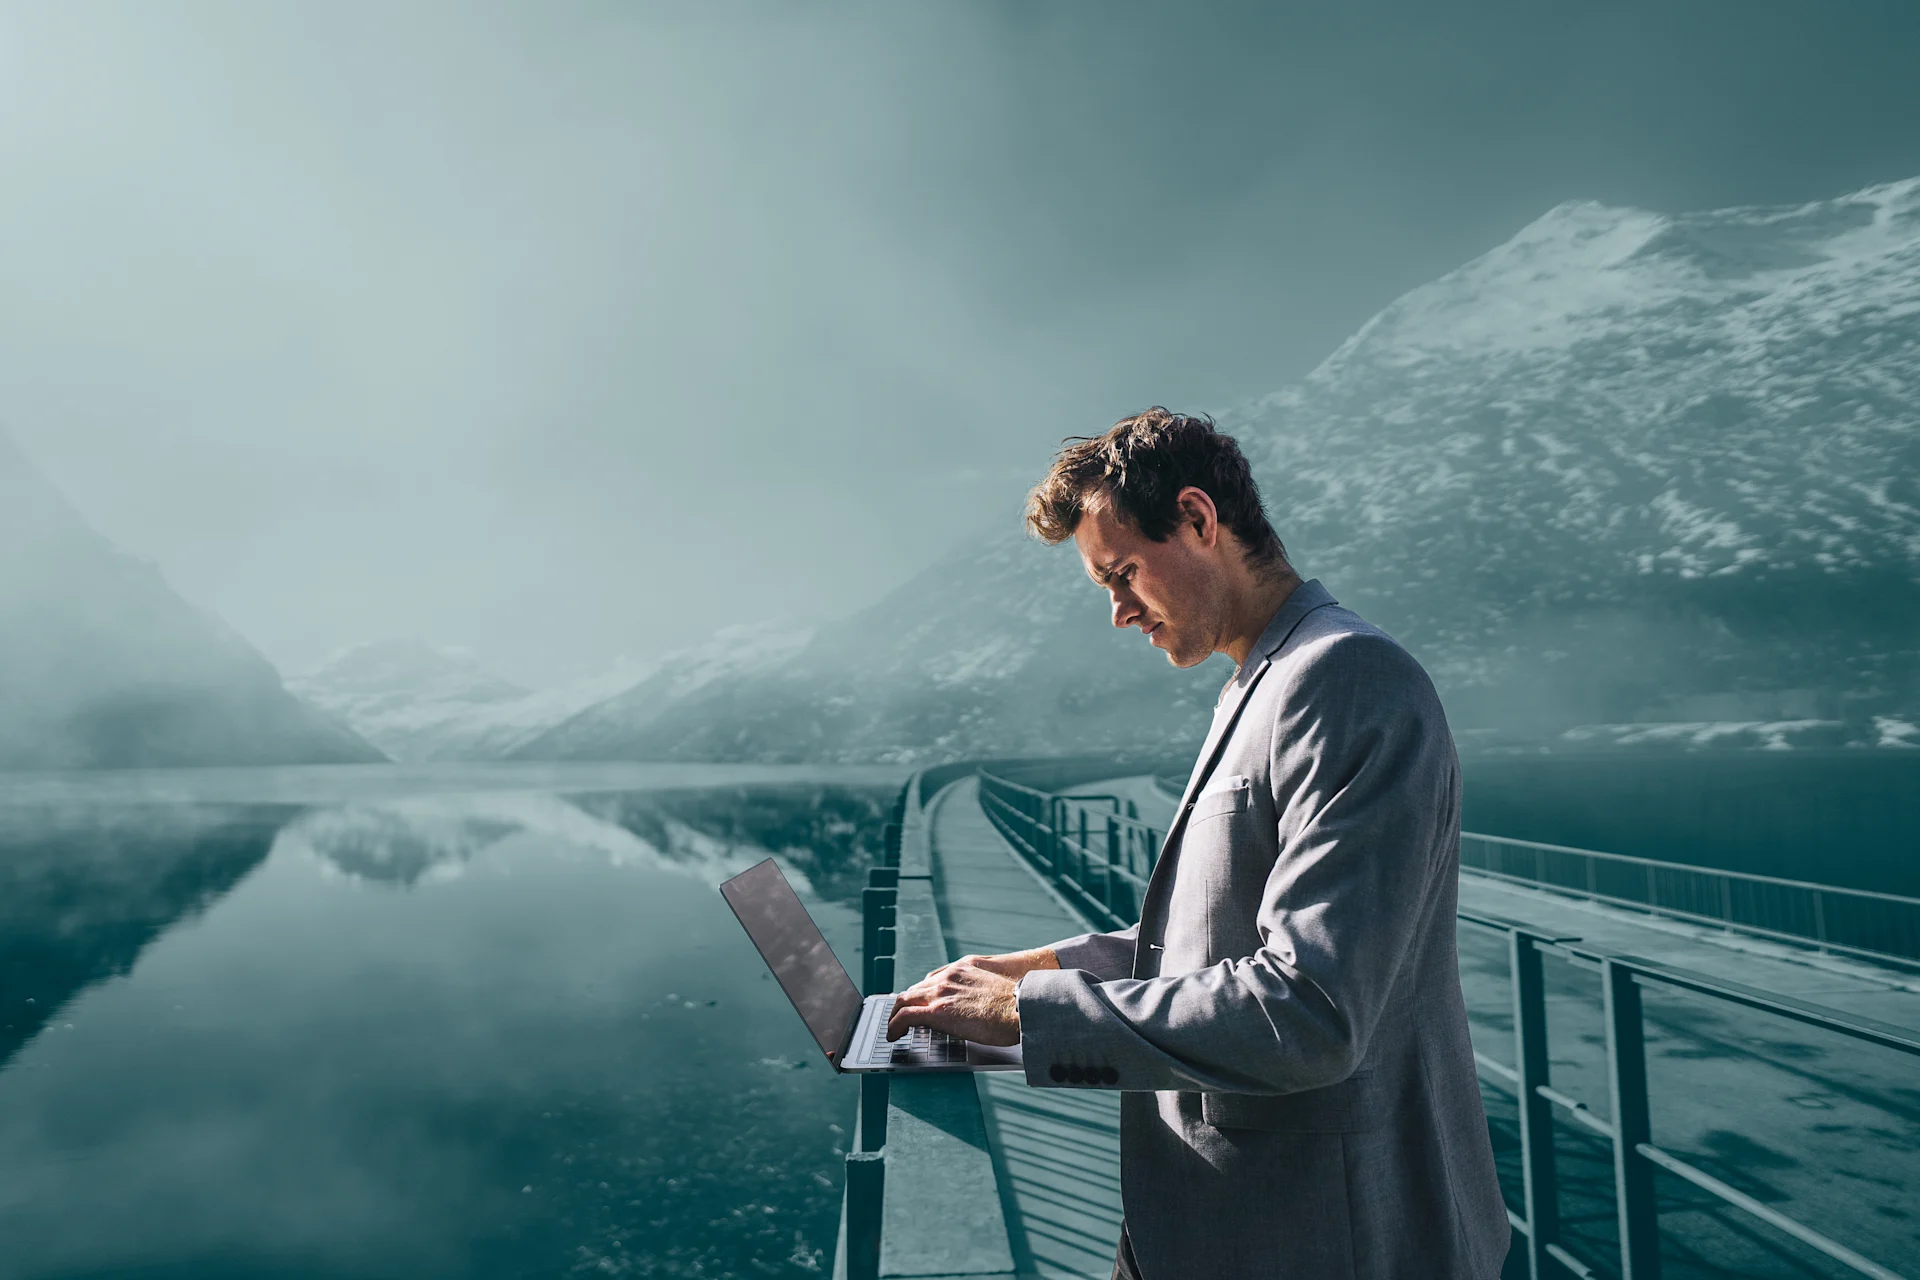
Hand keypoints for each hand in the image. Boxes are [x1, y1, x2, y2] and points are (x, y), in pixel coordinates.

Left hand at [886, 953, 1039, 1046]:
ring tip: (893, 1028)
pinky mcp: (937, 1011)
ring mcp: (941, 992)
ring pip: (905, 1000)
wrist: (1021, 1007)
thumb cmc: (1015, 1004)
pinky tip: (894, 1034)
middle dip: (905, 1004)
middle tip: (900, 1018)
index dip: (920, 994)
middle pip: (915, 989)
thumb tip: (973, 1008)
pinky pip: (905, 1016)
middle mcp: (947, 976)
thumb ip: (975, 992)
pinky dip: (894, 1025)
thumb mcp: (991, 989)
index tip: (917, 1003)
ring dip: (896, 1014)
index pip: (931, 979)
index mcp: (961, 969)